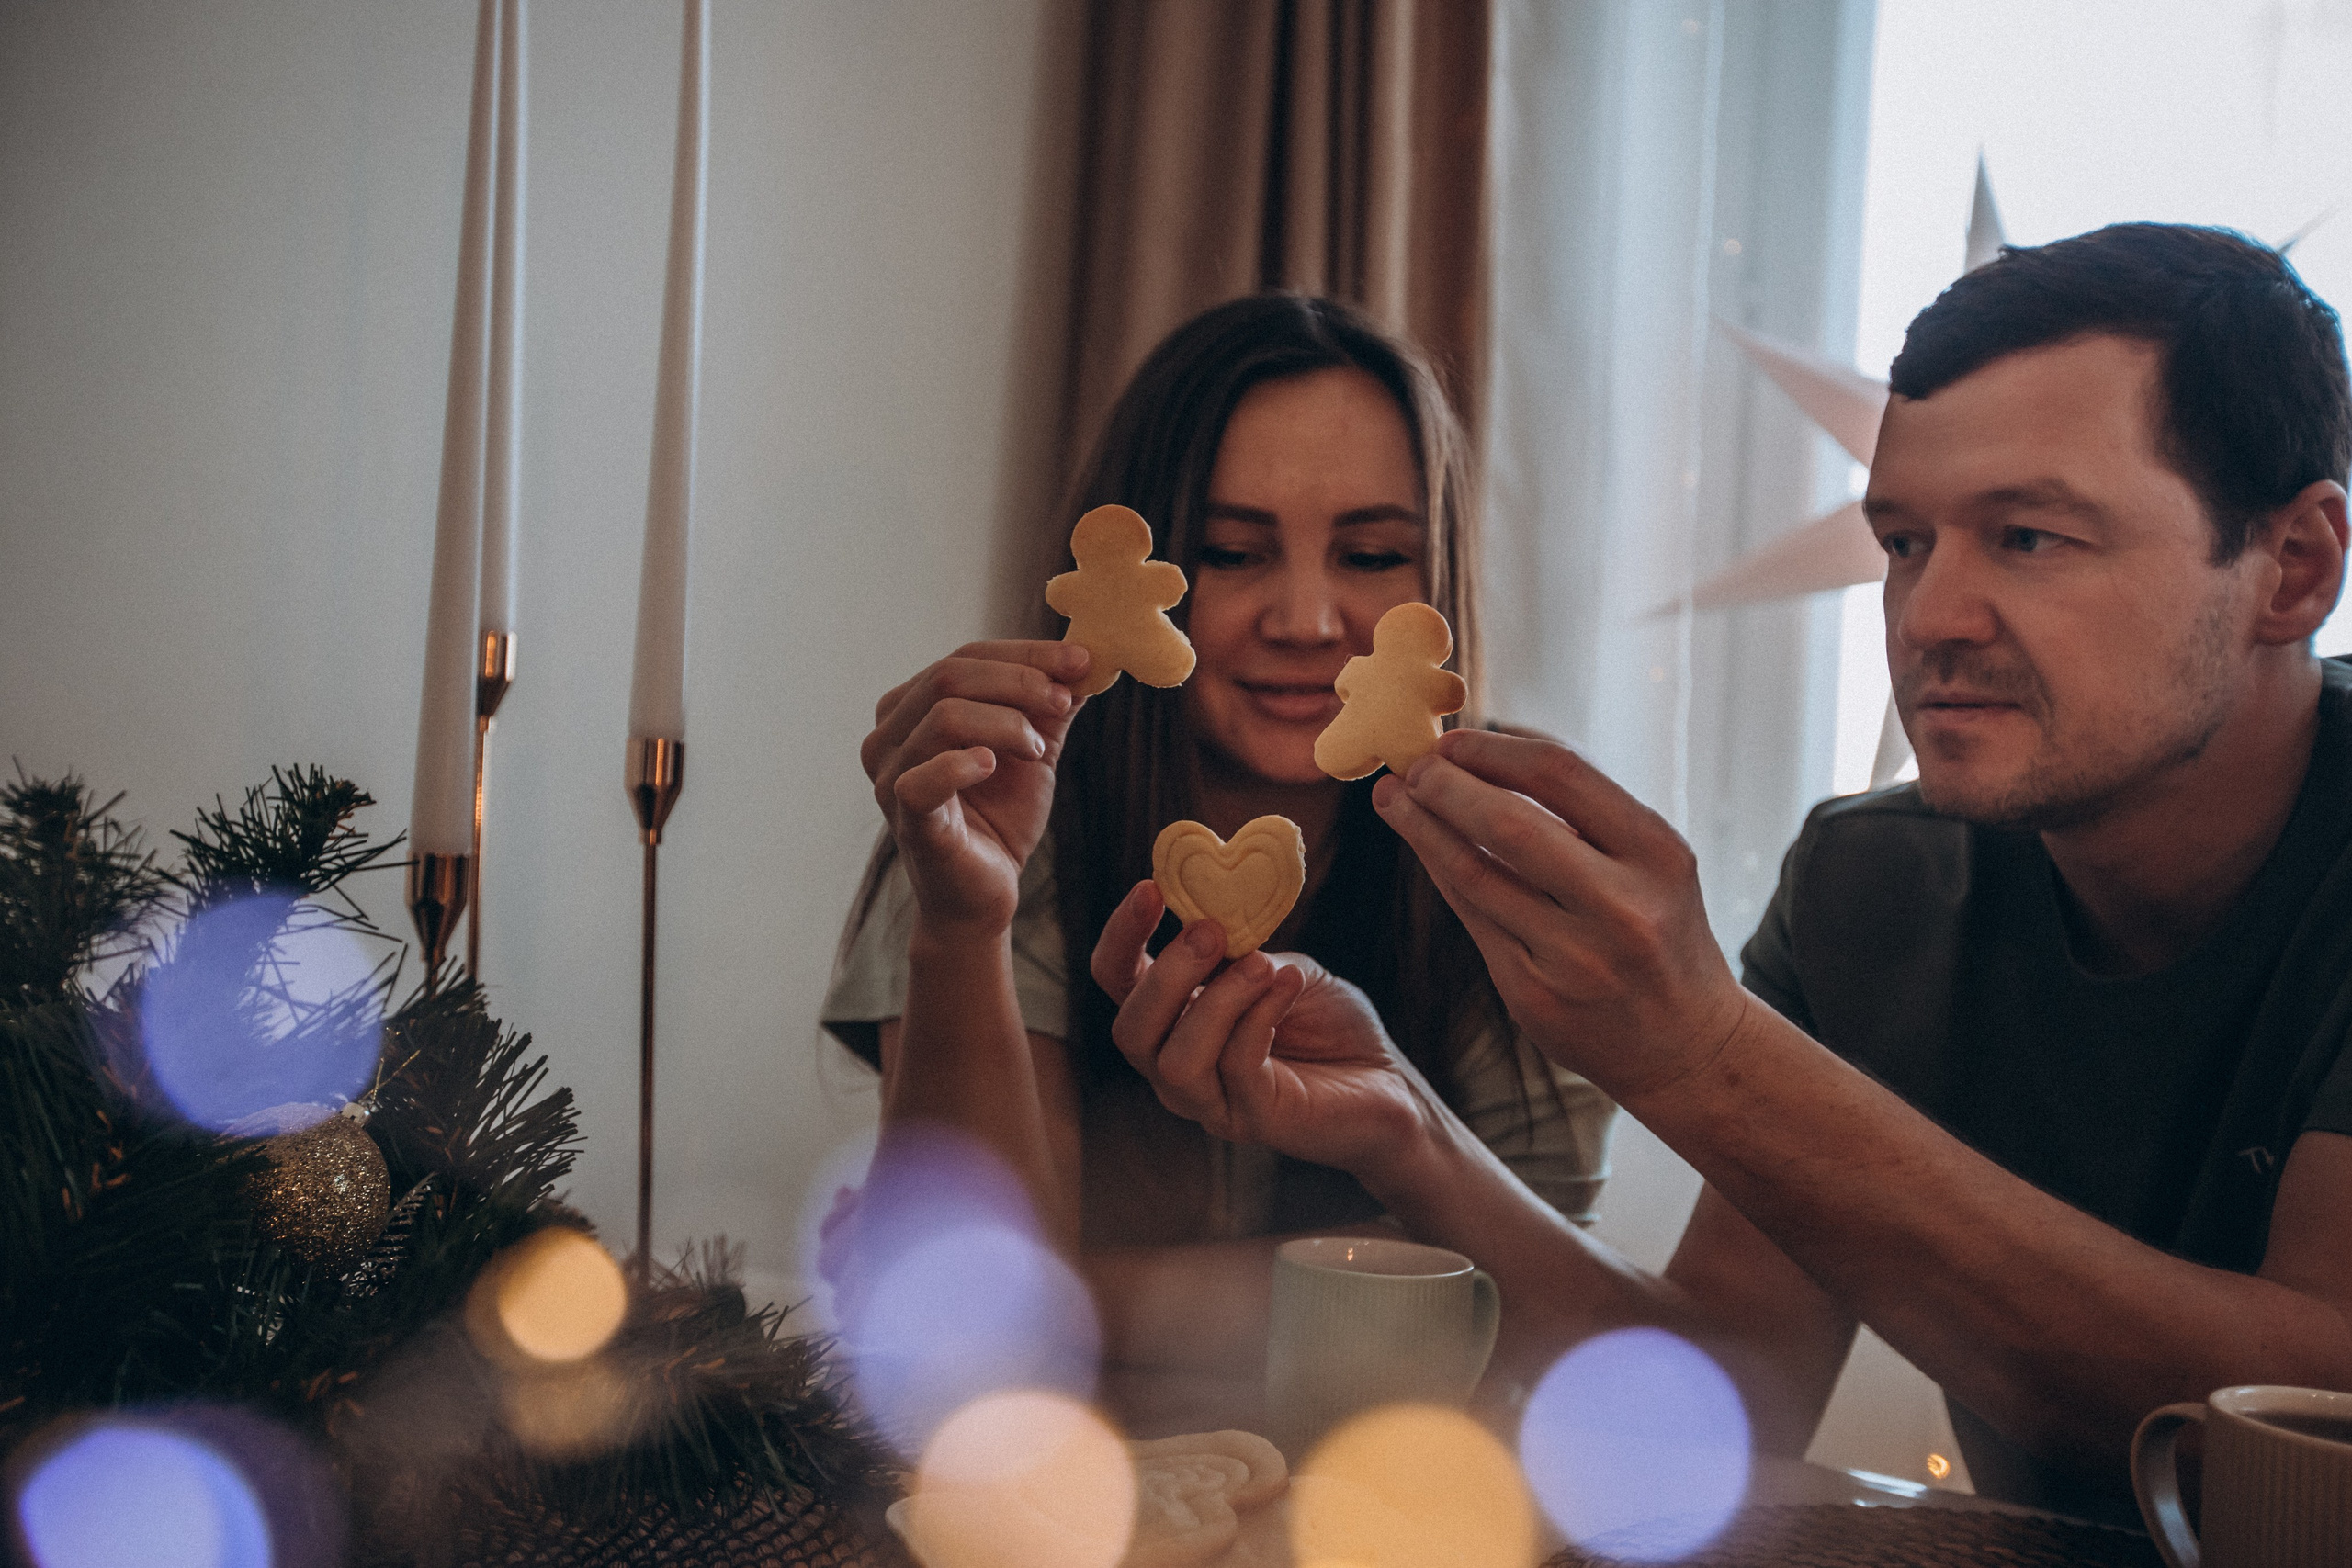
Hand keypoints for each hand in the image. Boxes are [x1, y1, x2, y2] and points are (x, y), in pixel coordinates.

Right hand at [861, 640, 1088, 932]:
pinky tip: (993, 765)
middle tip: (1065, 700)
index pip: (966, 658)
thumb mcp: (1032, 751)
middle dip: (1019, 681)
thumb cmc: (999, 819)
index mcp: (911, 709)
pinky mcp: (905, 818)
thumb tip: (1085, 661)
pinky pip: (922, 779)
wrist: (985, 895)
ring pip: (943, 716)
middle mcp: (888, 735)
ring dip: (1005, 723)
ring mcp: (890, 777)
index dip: (1025, 654)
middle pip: (950, 676)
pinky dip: (962, 764)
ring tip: (1037, 749)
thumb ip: (1049, 708)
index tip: (1081, 661)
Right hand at [1089, 880, 1436, 1176]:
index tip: (1149, 888)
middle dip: (1165, 975)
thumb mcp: (1278, 967)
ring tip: (1262, 965)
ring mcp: (1211, 1101)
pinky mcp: (1255, 1119)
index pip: (1117, 982)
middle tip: (1210, 932)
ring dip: (1218, 1000)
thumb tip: (1206, 917)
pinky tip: (1289, 984)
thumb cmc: (1327, 1021)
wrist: (1388, 1080)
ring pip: (1175, 1060)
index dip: (1122, 936)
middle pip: (1130, 1030)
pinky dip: (1259, 1017)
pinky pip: (1237, 1067)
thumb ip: (1239, 951)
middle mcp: (1176, 1066)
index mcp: (1174, 1020)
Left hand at [1371, 729, 1749, 1098]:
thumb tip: (1489, 751)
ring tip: (1395, 799)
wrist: (1687, 1044)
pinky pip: (1472, 919)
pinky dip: (1442, 873)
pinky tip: (1424, 847)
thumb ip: (1584, 812)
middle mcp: (1621, 906)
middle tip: (1412, 765)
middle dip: (1447, 786)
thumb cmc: (1660, 931)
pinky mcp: (1532, 996)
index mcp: (1658, 853)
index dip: (1495, 749)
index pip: (1561, 774)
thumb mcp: (1653, 863)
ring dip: (1422, 829)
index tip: (1454, 739)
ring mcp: (1574, 958)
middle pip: (1509, 824)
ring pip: (1475, 875)